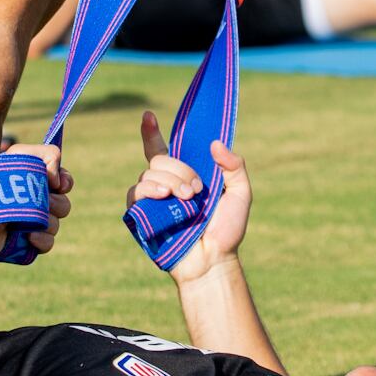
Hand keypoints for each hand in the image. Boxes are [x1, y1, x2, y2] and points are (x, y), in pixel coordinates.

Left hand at [0, 142, 70, 266]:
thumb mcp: (14, 157)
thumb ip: (45, 155)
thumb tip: (59, 181)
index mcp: (32, 181)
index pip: (63, 181)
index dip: (66, 181)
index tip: (57, 184)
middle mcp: (33, 202)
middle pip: (64, 204)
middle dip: (56, 202)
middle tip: (43, 200)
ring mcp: (29, 224)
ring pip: (56, 224)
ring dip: (49, 221)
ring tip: (31, 220)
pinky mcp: (24, 244)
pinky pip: (47, 244)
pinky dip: (43, 240)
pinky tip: (30, 236)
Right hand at [129, 111, 252, 283]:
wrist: (213, 260)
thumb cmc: (227, 231)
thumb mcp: (240, 194)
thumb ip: (235, 167)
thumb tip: (215, 144)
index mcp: (184, 175)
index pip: (162, 149)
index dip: (151, 132)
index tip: (148, 115)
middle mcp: (165, 184)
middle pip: (160, 159)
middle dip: (179, 170)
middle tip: (196, 190)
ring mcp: (151, 200)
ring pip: (148, 173)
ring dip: (168, 181)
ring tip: (185, 199)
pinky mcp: (140, 216)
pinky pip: (134, 193)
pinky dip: (148, 191)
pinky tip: (163, 197)